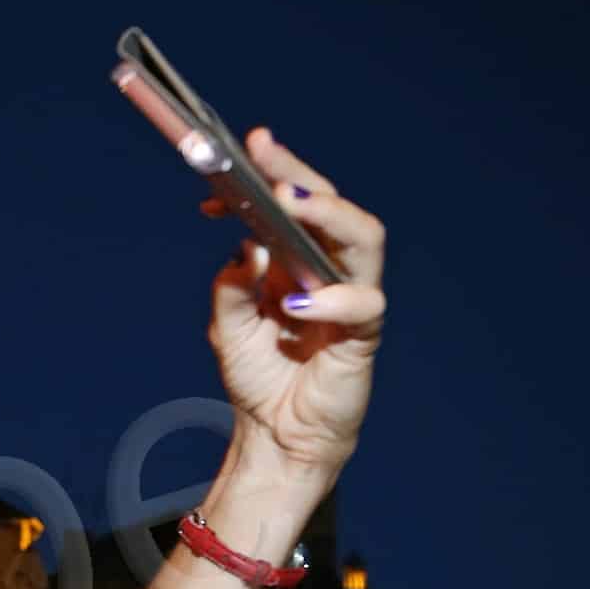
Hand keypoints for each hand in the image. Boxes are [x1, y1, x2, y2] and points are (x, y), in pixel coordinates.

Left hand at [207, 128, 385, 477]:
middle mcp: (327, 268)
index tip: (240, 154)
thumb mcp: (226, 329)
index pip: (292, 202)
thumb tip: (246, 247)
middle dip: (298, 175)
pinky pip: (363, 304)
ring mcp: (349, 297)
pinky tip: (296, 301)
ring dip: (328, 215)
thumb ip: (231, 288)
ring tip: (291, 205)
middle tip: (265, 156)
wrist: (276, 435)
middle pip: (329, 205)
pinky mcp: (362, 334)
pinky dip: (331, 297)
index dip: (271, 174)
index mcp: (295, 258)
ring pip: (363, 239)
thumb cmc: (258, 377)